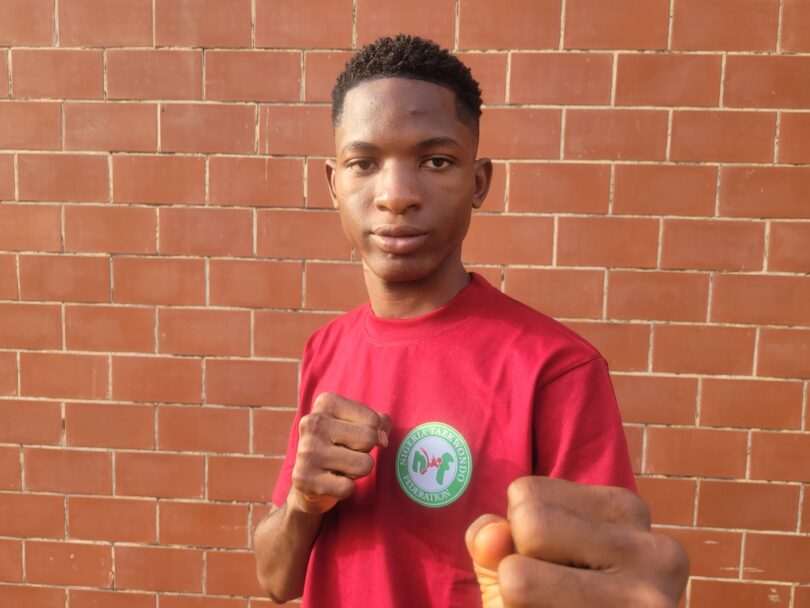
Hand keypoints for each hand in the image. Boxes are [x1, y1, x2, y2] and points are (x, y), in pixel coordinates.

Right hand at [288, 392, 391, 514]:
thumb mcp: (359, 424)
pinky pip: (347, 487)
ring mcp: (306, 451)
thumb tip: (383, 439)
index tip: (354, 437)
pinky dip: (345, 488)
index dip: (372, 433)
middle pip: (369, 439)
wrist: (308, 479)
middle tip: (346, 454)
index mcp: (326, 403)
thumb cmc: (339, 445)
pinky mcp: (304, 479)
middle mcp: (312, 423)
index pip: (373, 420)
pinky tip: (330, 481)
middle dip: (365, 451)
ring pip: (364, 464)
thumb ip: (379, 423)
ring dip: (357, 471)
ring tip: (340, 466)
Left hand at [465, 477, 688, 606]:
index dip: (518, 534)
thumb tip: (489, 537)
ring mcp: (650, 604)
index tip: (550, 566)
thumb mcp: (517, 563)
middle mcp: (655, 550)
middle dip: (515, 565)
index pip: (526, 492)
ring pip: (519, 579)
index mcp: (627, 510)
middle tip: (551, 597)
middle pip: (529, 523)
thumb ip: (493, 540)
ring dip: (516, 603)